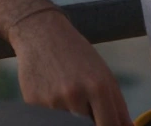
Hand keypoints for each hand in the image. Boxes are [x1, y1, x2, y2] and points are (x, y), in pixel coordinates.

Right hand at [10, 10, 131, 125]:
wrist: (41, 34)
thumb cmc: (78, 54)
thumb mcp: (105, 76)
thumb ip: (119, 108)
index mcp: (98, 88)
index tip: (106, 123)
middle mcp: (75, 96)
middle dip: (88, 120)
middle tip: (84, 103)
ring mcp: (52, 102)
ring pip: (67, 123)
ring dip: (69, 114)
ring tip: (66, 94)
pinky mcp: (32, 103)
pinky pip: (47, 118)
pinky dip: (52, 110)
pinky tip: (50, 91)